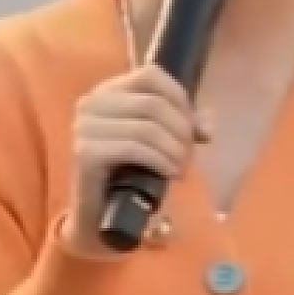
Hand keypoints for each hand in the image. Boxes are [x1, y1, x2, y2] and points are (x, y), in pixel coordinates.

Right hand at [61, 64, 204, 257]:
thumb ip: (183, 128)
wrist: (98, 220)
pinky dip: (159, 160)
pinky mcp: (85, 153)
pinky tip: (169, 174)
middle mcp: (91, 103)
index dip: (180, 99)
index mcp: (108, 92)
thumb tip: (208, 124)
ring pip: (147, 126)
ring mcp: (85, 127)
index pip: (151, 75)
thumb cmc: (128, 178)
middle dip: (182, 132)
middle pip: (154, 104)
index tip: (193, 130)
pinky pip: (134, 147)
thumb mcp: (161, 146)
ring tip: (181, 170)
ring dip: (174, 150)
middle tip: (189, 158)